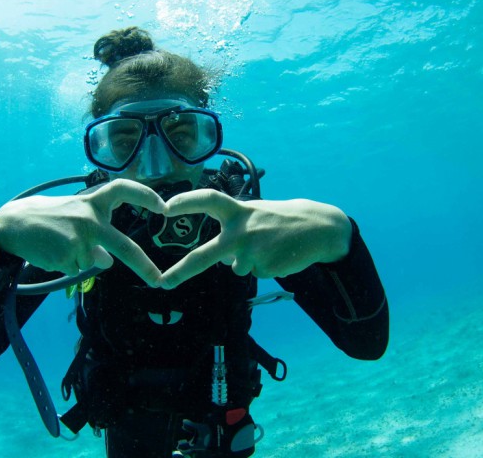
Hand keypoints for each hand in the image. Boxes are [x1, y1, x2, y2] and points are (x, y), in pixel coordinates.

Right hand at [0, 179, 165, 286]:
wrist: (12, 224)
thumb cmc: (47, 217)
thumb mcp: (75, 216)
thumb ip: (95, 233)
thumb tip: (108, 261)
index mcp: (93, 203)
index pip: (123, 190)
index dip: (145, 195)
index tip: (164, 207)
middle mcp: (89, 219)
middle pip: (124, 245)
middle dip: (144, 265)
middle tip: (158, 280)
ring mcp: (78, 239)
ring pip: (90, 262)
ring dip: (76, 258)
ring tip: (56, 243)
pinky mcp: (65, 257)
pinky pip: (75, 270)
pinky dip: (65, 265)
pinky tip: (50, 251)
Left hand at [160, 190, 351, 288]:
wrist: (319, 229)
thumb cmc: (282, 219)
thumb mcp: (256, 213)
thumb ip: (234, 229)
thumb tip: (222, 260)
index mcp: (238, 211)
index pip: (208, 199)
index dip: (186, 201)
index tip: (164, 207)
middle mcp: (241, 231)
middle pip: (205, 255)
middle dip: (181, 271)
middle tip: (162, 283)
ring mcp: (252, 251)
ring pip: (237, 267)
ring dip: (251, 261)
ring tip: (272, 246)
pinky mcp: (265, 268)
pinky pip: (255, 273)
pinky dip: (265, 267)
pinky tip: (279, 255)